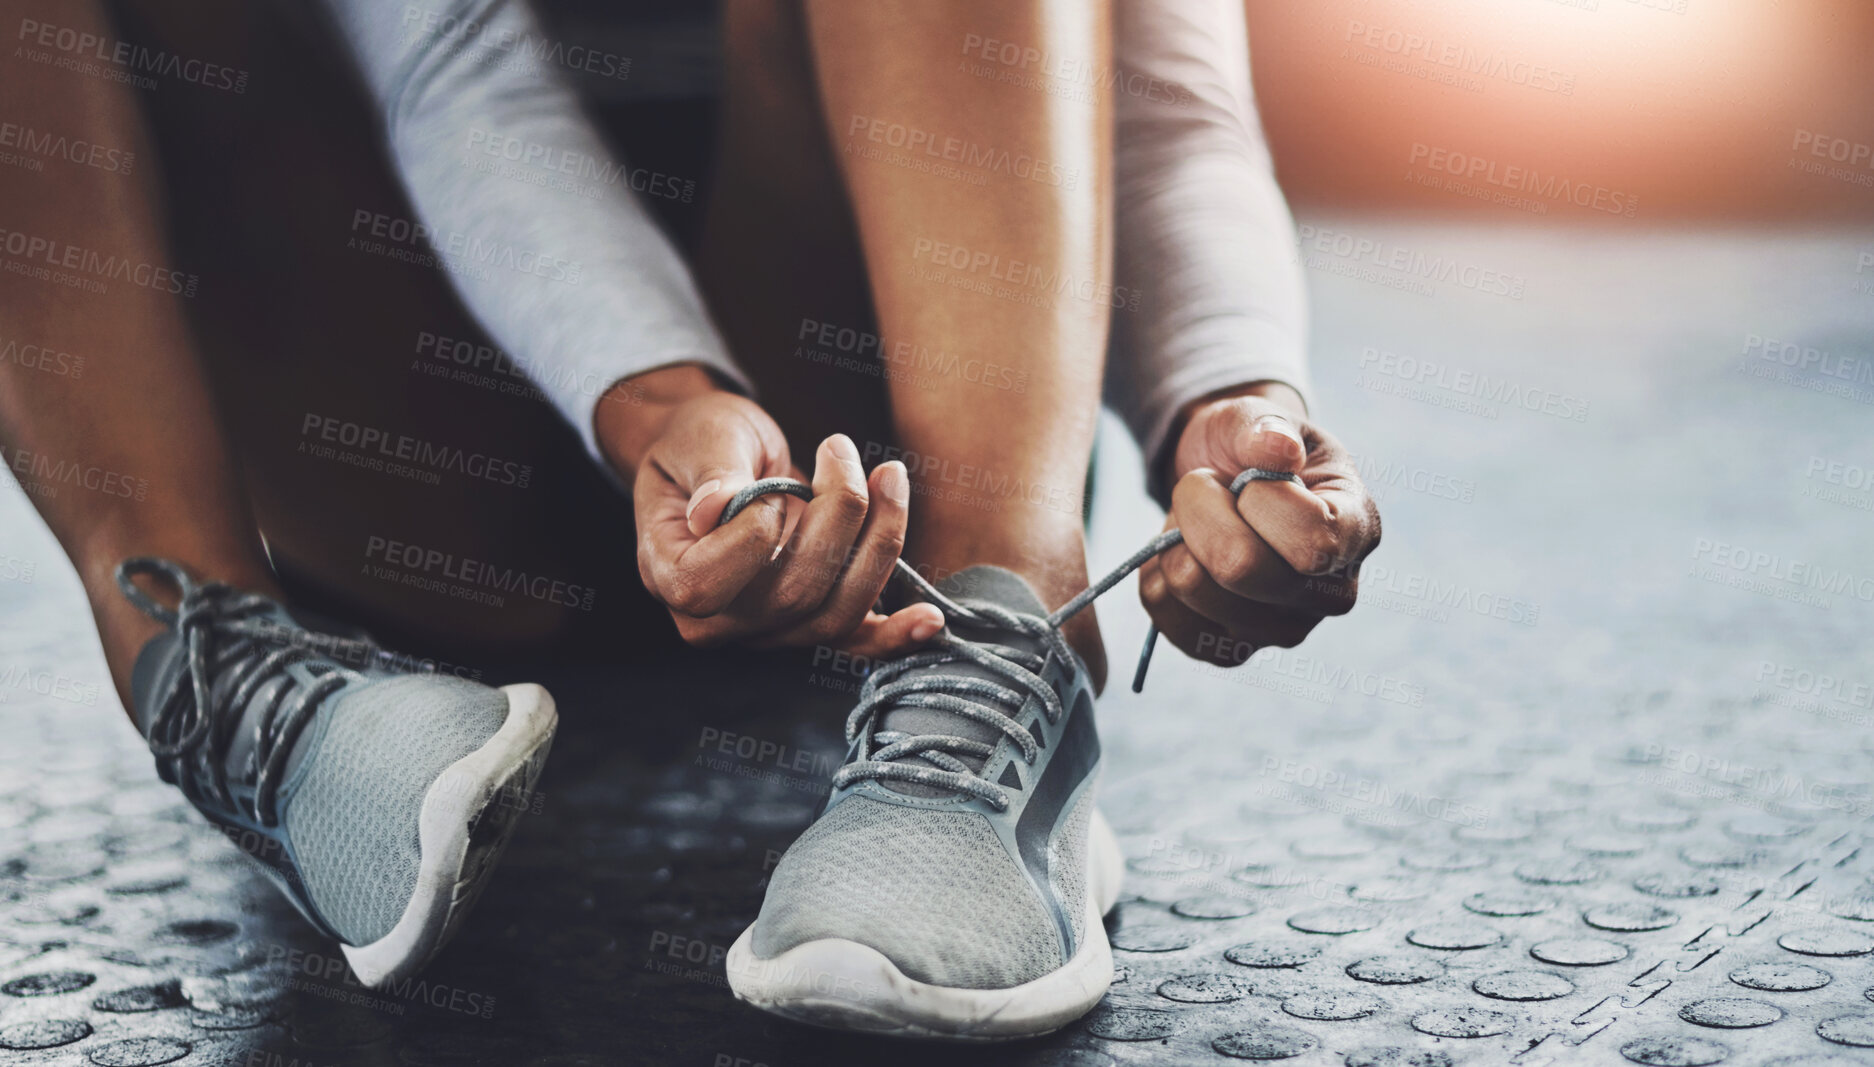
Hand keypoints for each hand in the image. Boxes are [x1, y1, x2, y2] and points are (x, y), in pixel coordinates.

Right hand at [599, 367, 943, 654]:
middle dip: (838, 515)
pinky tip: (931, 619)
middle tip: (842, 451)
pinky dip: (896, 635)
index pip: (706, 585)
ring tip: (890, 477)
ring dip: (879, 542)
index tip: (767, 486)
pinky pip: (856, 641)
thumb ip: (710, 472)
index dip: (750, 537)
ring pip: (837, 611)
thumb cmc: (702, 444)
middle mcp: (717, 619)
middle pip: (792, 594)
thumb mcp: (699, 439)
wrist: (721, 459)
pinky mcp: (811, 622)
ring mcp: (768, 629)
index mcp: (668, 573)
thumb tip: (713, 508)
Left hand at [1139, 383, 1379, 665]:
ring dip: (1174, 542)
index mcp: (1358, 529)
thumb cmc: (1251, 446)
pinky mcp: (1235, 650)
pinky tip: (1180, 554)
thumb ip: (1263, 424)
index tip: (1250, 474)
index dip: (1260, 500)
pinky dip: (1158, 578)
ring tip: (1196, 522)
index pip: (1311, 541)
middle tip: (1202, 487)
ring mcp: (1284, 630)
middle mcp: (1331, 594)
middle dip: (1199, 512)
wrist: (1223, 481)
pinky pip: (1170, 622)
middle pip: (1241, 569)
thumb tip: (1279, 448)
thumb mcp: (1257, 417)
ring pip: (1195, 591)